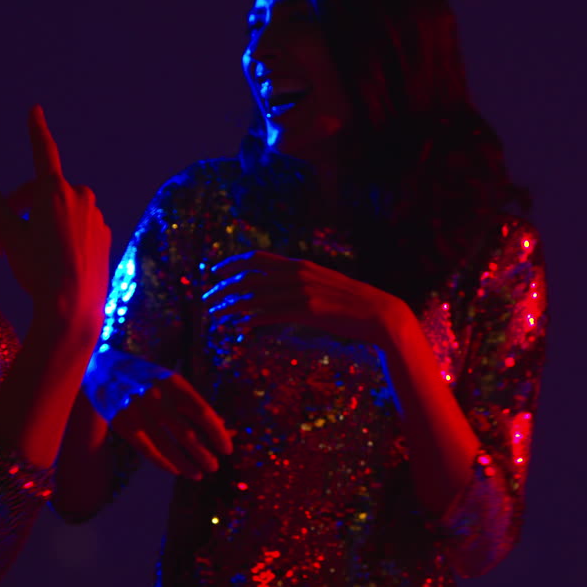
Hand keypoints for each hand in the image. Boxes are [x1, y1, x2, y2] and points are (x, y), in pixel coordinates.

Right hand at [0, 105, 110, 333]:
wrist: (74, 309)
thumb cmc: (38, 269)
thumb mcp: (6, 233)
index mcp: (56, 191)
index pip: (44, 152)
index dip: (36, 130)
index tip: (35, 110)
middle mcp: (81, 198)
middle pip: (44, 189)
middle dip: (18, 204)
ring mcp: (96, 218)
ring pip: (60, 209)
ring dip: (38, 220)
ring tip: (18, 250)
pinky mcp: (104, 236)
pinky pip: (77, 225)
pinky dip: (60, 232)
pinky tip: (49, 257)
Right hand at [110, 373, 232, 479]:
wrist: (102, 367)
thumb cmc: (149, 378)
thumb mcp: (173, 383)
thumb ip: (195, 404)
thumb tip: (224, 427)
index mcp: (174, 383)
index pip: (203, 413)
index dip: (217, 434)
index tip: (227, 450)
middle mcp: (157, 396)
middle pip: (187, 433)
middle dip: (203, 454)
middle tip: (215, 467)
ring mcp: (137, 411)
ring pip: (166, 446)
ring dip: (185, 464)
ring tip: (198, 474)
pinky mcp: (121, 423)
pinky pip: (147, 450)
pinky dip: (163, 462)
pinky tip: (176, 470)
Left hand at [203, 251, 411, 346]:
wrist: (380, 314)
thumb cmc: (351, 303)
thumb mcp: (323, 284)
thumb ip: (299, 282)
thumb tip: (277, 289)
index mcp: (299, 265)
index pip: (255, 258)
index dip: (230, 264)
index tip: (213, 273)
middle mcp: (297, 274)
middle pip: (248, 277)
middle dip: (222, 288)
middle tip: (206, 301)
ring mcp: (302, 292)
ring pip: (254, 297)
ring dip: (230, 307)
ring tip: (215, 319)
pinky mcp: (308, 312)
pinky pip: (270, 315)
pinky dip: (249, 321)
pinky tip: (238, 329)